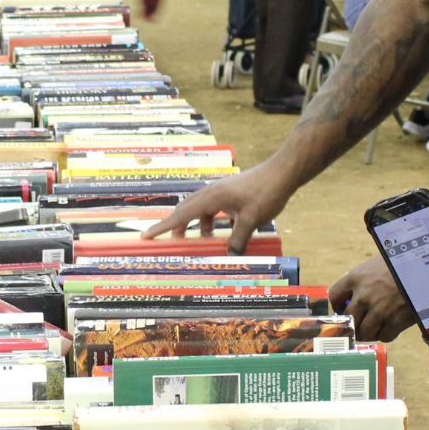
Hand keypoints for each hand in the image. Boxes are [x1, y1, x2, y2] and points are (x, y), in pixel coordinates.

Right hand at [140, 162, 294, 252]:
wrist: (282, 172)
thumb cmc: (265, 192)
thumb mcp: (250, 220)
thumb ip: (237, 239)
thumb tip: (229, 257)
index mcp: (210, 198)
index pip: (180, 215)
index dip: (163, 227)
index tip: (146, 236)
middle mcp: (211, 193)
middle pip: (186, 211)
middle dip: (177, 228)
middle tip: (171, 243)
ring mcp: (221, 192)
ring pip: (201, 211)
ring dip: (198, 226)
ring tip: (200, 243)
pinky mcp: (231, 193)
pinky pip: (214, 209)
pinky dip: (212, 222)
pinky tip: (224, 233)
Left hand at [329, 256, 415, 342]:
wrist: (426, 268)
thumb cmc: (401, 262)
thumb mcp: (376, 265)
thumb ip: (363, 280)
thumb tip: (354, 298)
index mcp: (356, 278)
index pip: (334, 296)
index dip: (337, 307)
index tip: (343, 310)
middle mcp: (363, 296)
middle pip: (349, 319)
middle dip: (352, 325)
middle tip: (358, 326)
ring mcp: (379, 310)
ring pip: (365, 332)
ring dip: (368, 333)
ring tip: (373, 329)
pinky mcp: (396, 321)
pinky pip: (384, 336)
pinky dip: (385, 335)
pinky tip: (389, 328)